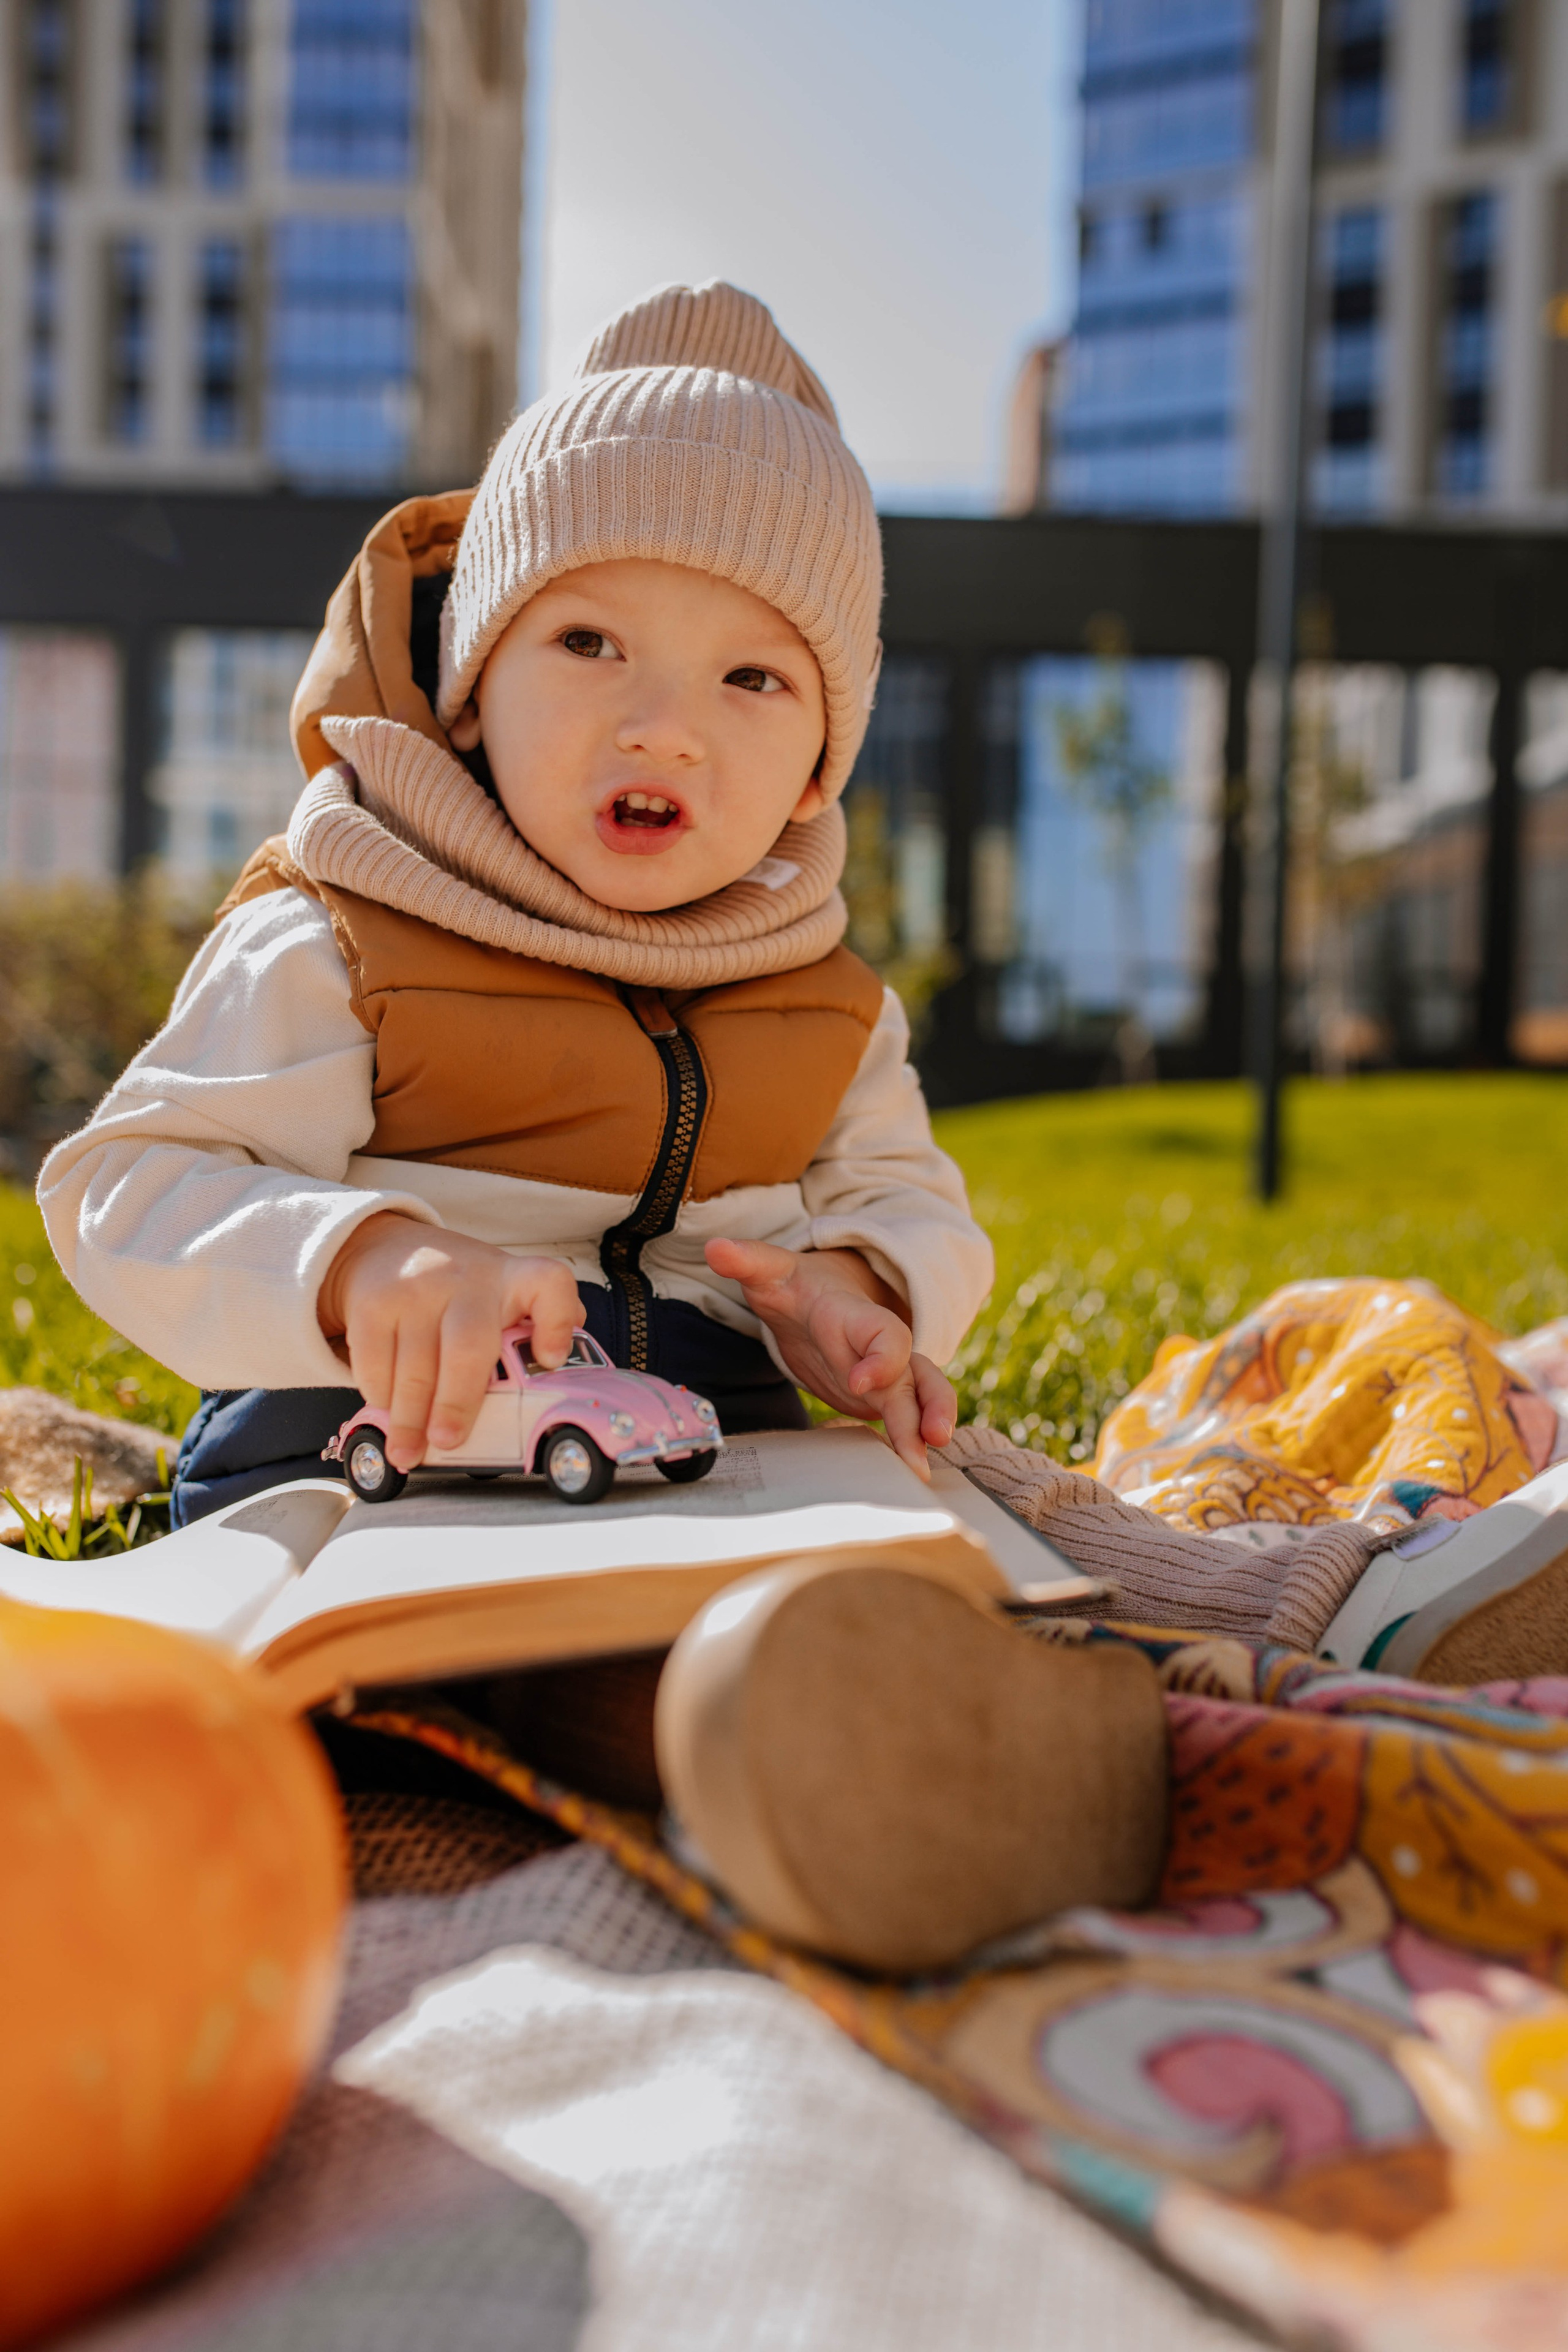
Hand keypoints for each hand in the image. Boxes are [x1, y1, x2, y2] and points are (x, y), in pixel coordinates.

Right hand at [318, 1213, 581, 1470]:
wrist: (391, 1248)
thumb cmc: (462, 1291)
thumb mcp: (506, 1292)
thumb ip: (541, 1322)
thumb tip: (559, 1369)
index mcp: (513, 1280)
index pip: (549, 1283)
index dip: (557, 1323)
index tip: (551, 1361)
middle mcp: (468, 1281)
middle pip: (468, 1344)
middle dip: (456, 1401)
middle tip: (447, 1440)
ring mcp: (417, 1289)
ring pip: (414, 1364)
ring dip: (409, 1417)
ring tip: (408, 1452)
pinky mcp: (373, 1303)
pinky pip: (374, 1361)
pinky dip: (380, 1394)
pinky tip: (387, 1410)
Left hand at [703, 1238, 954, 1479]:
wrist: (816, 1299)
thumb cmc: (795, 1288)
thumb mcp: (771, 1273)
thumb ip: (747, 1261)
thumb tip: (715, 1249)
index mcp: (857, 1317)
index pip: (886, 1333)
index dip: (882, 1357)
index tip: (858, 1382)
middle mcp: (880, 1348)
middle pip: (917, 1374)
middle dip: (930, 1404)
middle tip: (930, 1437)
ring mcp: (886, 1375)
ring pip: (921, 1399)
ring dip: (926, 1429)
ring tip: (921, 1470)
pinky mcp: (879, 1397)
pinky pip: (906, 1419)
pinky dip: (910, 1443)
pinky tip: (909, 1474)